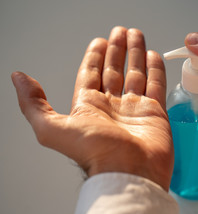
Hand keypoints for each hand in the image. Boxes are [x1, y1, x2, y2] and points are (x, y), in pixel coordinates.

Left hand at [12, 26, 173, 190]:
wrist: (130, 173)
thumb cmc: (95, 154)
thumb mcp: (53, 129)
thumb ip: (34, 104)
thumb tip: (19, 79)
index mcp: (89, 107)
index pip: (91, 74)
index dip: (95, 57)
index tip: (100, 42)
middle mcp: (112, 106)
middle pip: (114, 70)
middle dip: (117, 50)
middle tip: (121, 33)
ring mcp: (134, 108)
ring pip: (135, 74)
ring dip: (136, 54)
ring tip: (137, 36)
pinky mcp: (155, 113)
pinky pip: (155, 85)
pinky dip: (155, 70)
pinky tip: (153, 56)